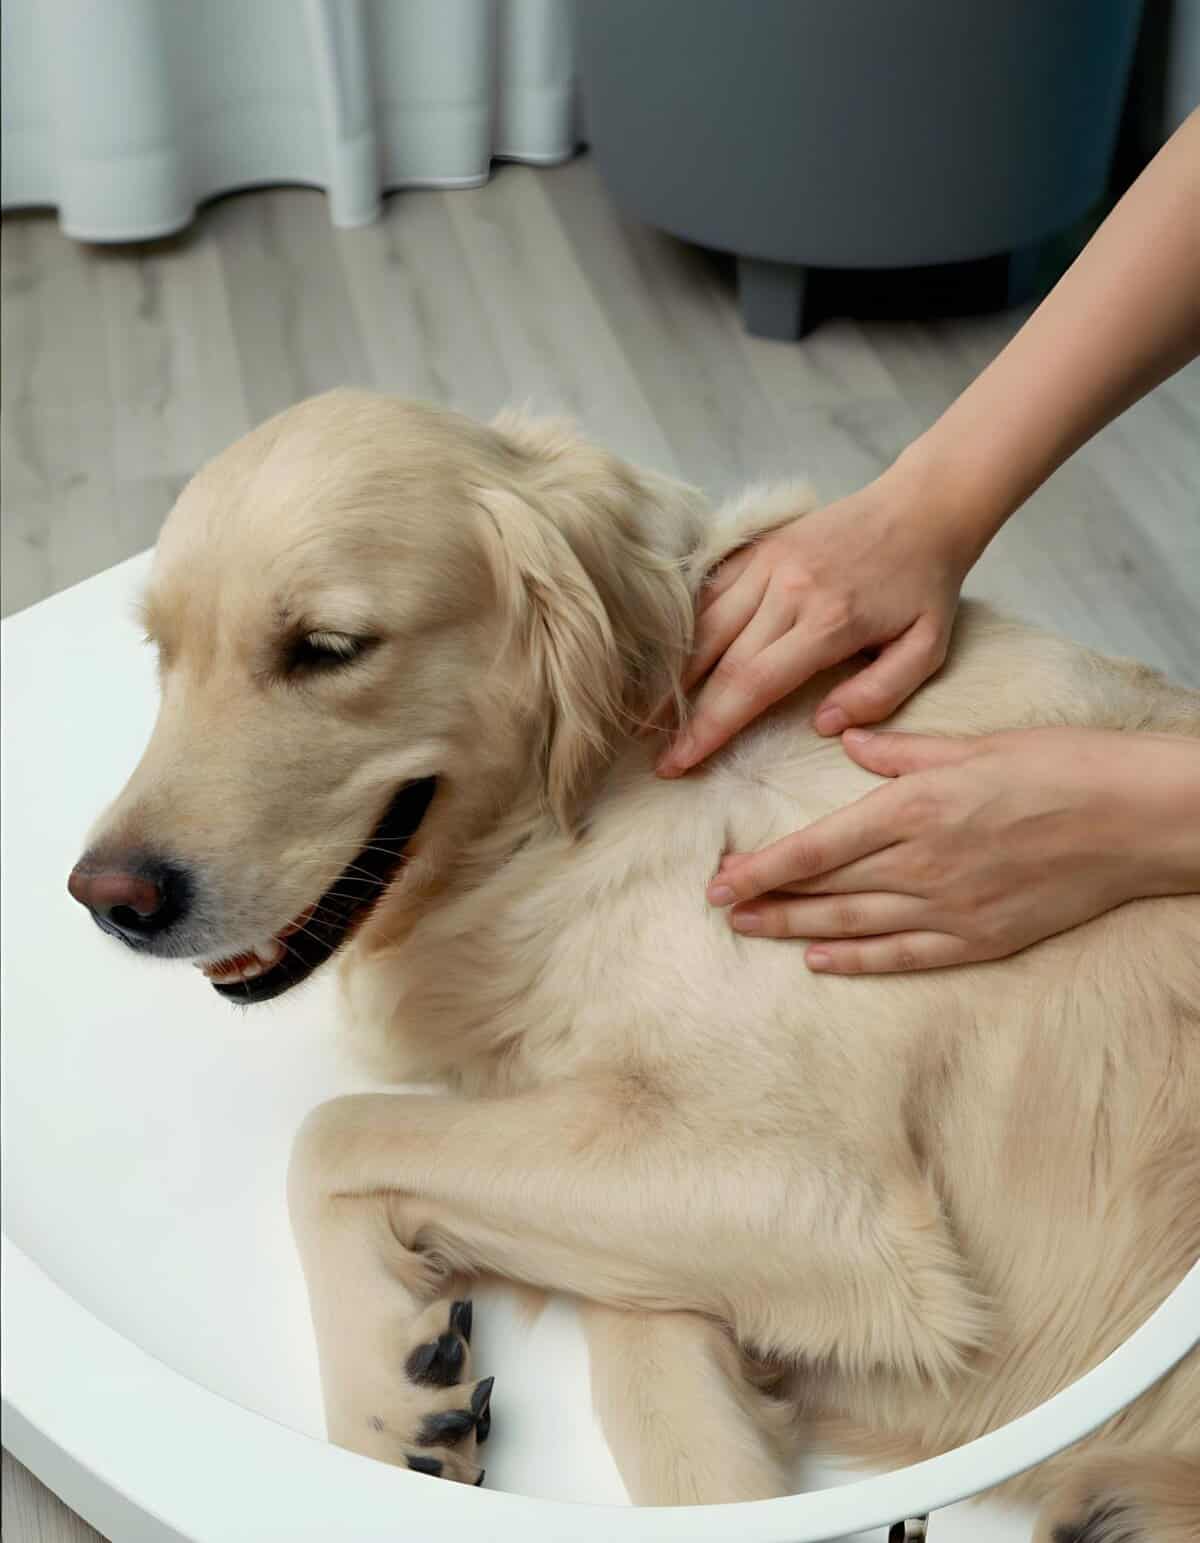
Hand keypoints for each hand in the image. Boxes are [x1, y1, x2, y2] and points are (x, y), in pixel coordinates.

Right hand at [657, 469, 973, 776]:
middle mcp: (788, 590)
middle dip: (683, 714)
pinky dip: (685, 628)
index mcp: (828, 621)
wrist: (922, 507)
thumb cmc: (926, 585)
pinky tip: (669, 660)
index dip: (710, 728)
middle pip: (718, 661)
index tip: (680, 762)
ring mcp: (768, 563)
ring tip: (648, 713)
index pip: (752, 684)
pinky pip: (709, 592)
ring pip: (703, 625)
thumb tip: (824, 725)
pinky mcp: (759, 548)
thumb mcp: (927, 648)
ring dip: (672, 673)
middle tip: (658, 755)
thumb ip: (879, 694)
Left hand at [706, 726, 1198, 973]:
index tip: (720, 879)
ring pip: (853, 924)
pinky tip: (820, 960)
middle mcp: (923, 864)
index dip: (762, 868)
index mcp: (916, 808)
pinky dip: (857, 960)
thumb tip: (848, 741)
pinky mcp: (979, 939)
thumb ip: (901, 751)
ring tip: (752, 930)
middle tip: (720, 906)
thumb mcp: (974, 743)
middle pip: (826, 888)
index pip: (817, 846)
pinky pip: (903, 956)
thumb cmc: (1058, 767)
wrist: (1134, 819)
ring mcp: (950, 908)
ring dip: (796, 929)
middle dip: (767, 898)